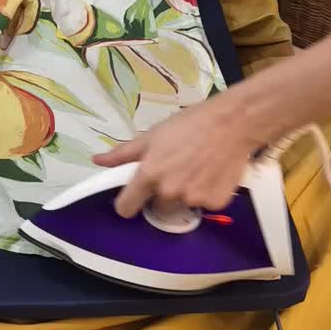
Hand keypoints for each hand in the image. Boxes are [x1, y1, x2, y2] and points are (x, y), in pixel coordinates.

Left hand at [92, 99, 259, 217]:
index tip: (133, 198)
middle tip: (175, 171)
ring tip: (196, 169)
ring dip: (185, 194)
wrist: (233, 123)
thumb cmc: (190, 124)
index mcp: (149, 175)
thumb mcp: (152, 136)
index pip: (126, 207)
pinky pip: (204, 205)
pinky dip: (207, 193)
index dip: (127, 203)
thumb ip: (124, 154)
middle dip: (162, 194)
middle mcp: (168, 191)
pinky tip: (212, 174)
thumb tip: (98, 161)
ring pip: (181, 206)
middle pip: (157, 206)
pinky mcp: (215, 202)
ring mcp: (193, 199)